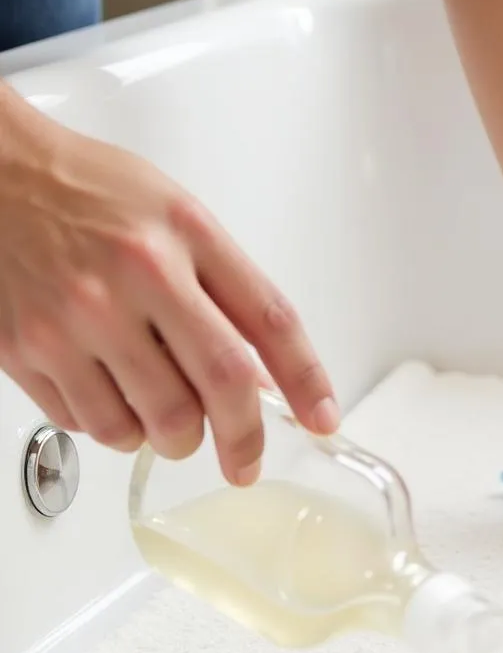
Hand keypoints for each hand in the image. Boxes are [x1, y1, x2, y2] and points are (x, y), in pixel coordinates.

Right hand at [0, 103, 338, 484]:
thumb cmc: (90, 192)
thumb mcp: (177, 218)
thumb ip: (226, 290)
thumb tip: (263, 376)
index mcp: (186, 236)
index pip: (271, 320)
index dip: (307, 380)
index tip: (323, 419)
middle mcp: (136, 277)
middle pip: (220, 387)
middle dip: (242, 439)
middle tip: (243, 460)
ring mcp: (77, 318)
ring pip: (154, 424)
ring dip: (173, 437)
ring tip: (167, 412)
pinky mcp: (26, 350)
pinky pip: (92, 426)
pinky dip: (114, 427)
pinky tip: (111, 390)